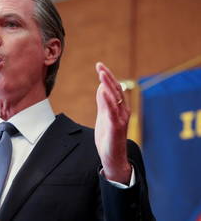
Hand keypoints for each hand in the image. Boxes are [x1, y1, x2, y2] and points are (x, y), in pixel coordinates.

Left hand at [94, 63, 131, 183]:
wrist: (112, 157)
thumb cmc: (108, 136)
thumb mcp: (103, 116)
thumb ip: (103, 102)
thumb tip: (101, 86)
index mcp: (120, 108)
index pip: (114, 88)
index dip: (108, 77)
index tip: (100, 66)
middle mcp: (123, 111)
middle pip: (116, 90)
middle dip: (107, 77)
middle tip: (100, 65)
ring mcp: (121, 119)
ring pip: (115, 98)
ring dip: (108, 84)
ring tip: (101, 74)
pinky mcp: (116, 127)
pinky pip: (112, 111)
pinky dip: (108, 100)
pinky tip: (103, 91)